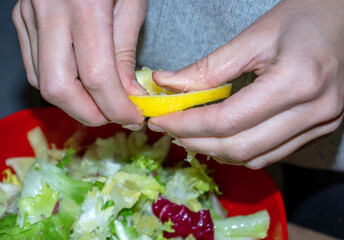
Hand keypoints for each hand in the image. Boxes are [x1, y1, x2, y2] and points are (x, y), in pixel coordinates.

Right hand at [12, 0, 146, 127]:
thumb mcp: (131, 5)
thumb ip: (125, 53)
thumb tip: (128, 96)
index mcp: (84, 5)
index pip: (96, 76)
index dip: (116, 107)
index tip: (133, 118)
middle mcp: (49, 11)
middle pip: (59, 88)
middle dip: (90, 114)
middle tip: (115, 117)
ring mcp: (29, 15)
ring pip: (43, 82)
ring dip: (75, 104)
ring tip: (101, 104)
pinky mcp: (22, 19)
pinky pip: (35, 67)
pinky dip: (60, 86)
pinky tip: (80, 85)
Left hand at [148, 0, 343, 168]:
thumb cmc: (305, 17)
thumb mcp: (254, 35)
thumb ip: (209, 67)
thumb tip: (167, 83)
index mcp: (297, 81)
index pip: (228, 120)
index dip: (188, 125)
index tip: (161, 121)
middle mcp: (315, 111)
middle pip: (240, 146)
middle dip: (197, 142)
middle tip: (170, 130)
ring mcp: (322, 124)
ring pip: (256, 157)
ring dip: (217, 151)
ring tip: (191, 135)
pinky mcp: (321, 128)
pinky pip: (272, 153)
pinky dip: (241, 150)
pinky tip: (222, 137)